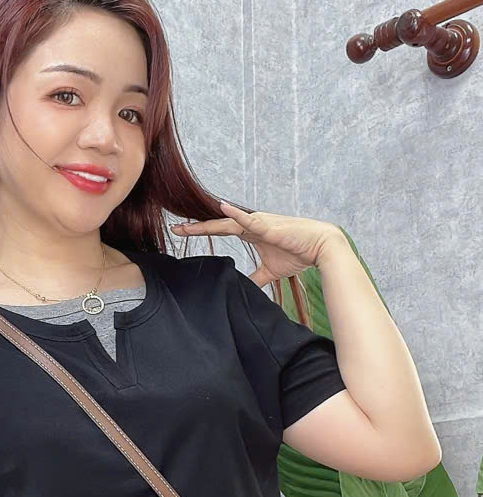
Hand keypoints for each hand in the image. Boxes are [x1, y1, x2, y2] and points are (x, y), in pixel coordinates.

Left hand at [170, 202, 343, 286]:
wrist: (320, 248)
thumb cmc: (298, 253)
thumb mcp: (270, 270)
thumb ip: (256, 277)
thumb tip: (244, 288)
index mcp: (251, 231)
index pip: (221, 230)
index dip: (202, 231)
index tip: (181, 233)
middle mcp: (252, 223)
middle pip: (218, 224)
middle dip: (197, 227)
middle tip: (175, 229)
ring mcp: (259, 222)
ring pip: (228, 221)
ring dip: (208, 224)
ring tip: (187, 227)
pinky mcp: (269, 226)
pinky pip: (250, 219)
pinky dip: (236, 214)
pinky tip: (222, 208)